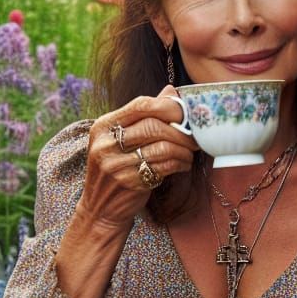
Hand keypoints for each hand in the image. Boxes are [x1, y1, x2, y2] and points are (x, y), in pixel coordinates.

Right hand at [78, 86, 198, 230]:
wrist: (101, 206)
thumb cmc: (118, 167)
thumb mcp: (122, 138)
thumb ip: (145, 114)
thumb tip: (171, 91)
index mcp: (103, 126)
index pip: (141, 105)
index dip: (169, 107)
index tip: (186, 114)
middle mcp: (105, 143)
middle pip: (154, 126)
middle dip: (182, 131)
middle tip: (195, 138)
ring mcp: (115, 164)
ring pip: (163, 147)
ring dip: (184, 150)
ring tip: (189, 153)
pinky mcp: (129, 182)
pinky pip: (165, 167)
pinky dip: (180, 164)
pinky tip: (183, 165)